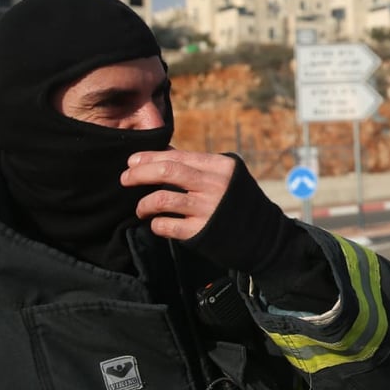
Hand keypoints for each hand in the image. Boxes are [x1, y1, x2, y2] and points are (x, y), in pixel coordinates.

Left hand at [122, 149, 236, 240]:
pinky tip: (157, 224)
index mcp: (221, 166)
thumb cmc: (238, 202)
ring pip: (161, 199)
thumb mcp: (226, 176)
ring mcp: (208, 209)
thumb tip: (163, 152)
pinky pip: (165, 226)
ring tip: (141, 209)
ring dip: (143, 204)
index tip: (132, 162)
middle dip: (139, 174)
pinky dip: (156, 224)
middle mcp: (215, 185)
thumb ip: (197, 165)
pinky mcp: (201, 232)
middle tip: (125, 179)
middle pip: (167, 172)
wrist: (264, 237)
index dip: (150, 157)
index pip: (178, 156)